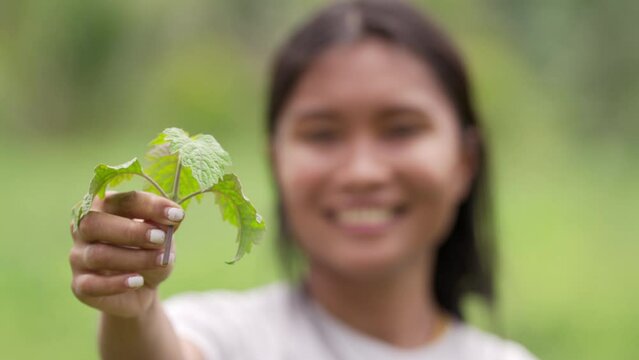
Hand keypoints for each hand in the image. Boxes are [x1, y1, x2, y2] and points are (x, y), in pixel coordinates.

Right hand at [69, 191, 184, 317]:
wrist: (143, 287)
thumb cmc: (150, 251)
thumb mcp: (162, 236)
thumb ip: (164, 225)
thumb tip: (173, 216)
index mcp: (103, 206)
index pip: (121, 200)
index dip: (149, 206)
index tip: (176, 215)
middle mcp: (83, 228)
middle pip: (94, 223)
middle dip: (131, 230)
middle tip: (161, 238)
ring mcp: (78, 256)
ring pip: (98, 254)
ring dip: (134, 257)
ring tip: (161, 261)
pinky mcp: (79, 285)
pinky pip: (91, 284)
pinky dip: (116, 283)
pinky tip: (138, 281)